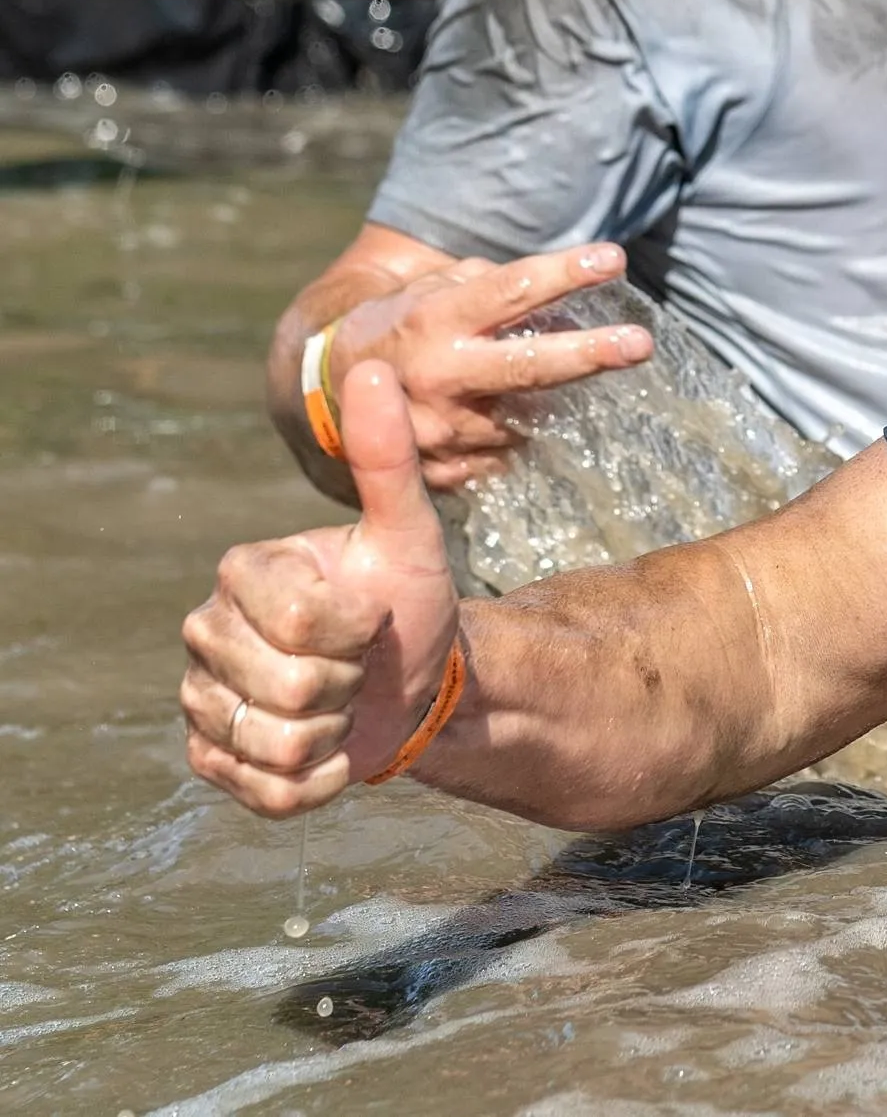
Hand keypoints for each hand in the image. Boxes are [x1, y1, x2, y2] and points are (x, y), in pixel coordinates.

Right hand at [183, 360, 465, 815]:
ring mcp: (201, 698)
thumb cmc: (409, 600)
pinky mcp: (211, 758)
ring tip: (342, 701)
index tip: (370, 616)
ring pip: (273, 742)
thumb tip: (369, 365)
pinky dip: (318, 780)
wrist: (418, 678)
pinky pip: (265, 789)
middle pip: (287, 687)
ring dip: (334, 732)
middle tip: (358, 664)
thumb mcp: (409, 532)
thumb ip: (385, 456)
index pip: (298, 622)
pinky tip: (331, 747)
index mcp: (242, 573)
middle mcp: (205, 632)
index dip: (355, 629)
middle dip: (347, 682)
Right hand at [323, 244, 646, 491]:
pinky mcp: (446, 472)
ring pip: (527, 415)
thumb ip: (494, 289)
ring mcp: (440, 432)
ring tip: (593, 379)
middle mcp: (437, 377)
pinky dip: (530, 434)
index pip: (509, 292)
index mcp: (433, 321)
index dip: (563, 274)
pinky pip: (509, 452)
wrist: (329, 393)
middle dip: (587, 355)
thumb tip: (562, 307)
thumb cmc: (402, 325)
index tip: (613, 260)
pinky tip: (539, 420)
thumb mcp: (432, 289)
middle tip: (640, 343)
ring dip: (565, 399)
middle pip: (525, 366)